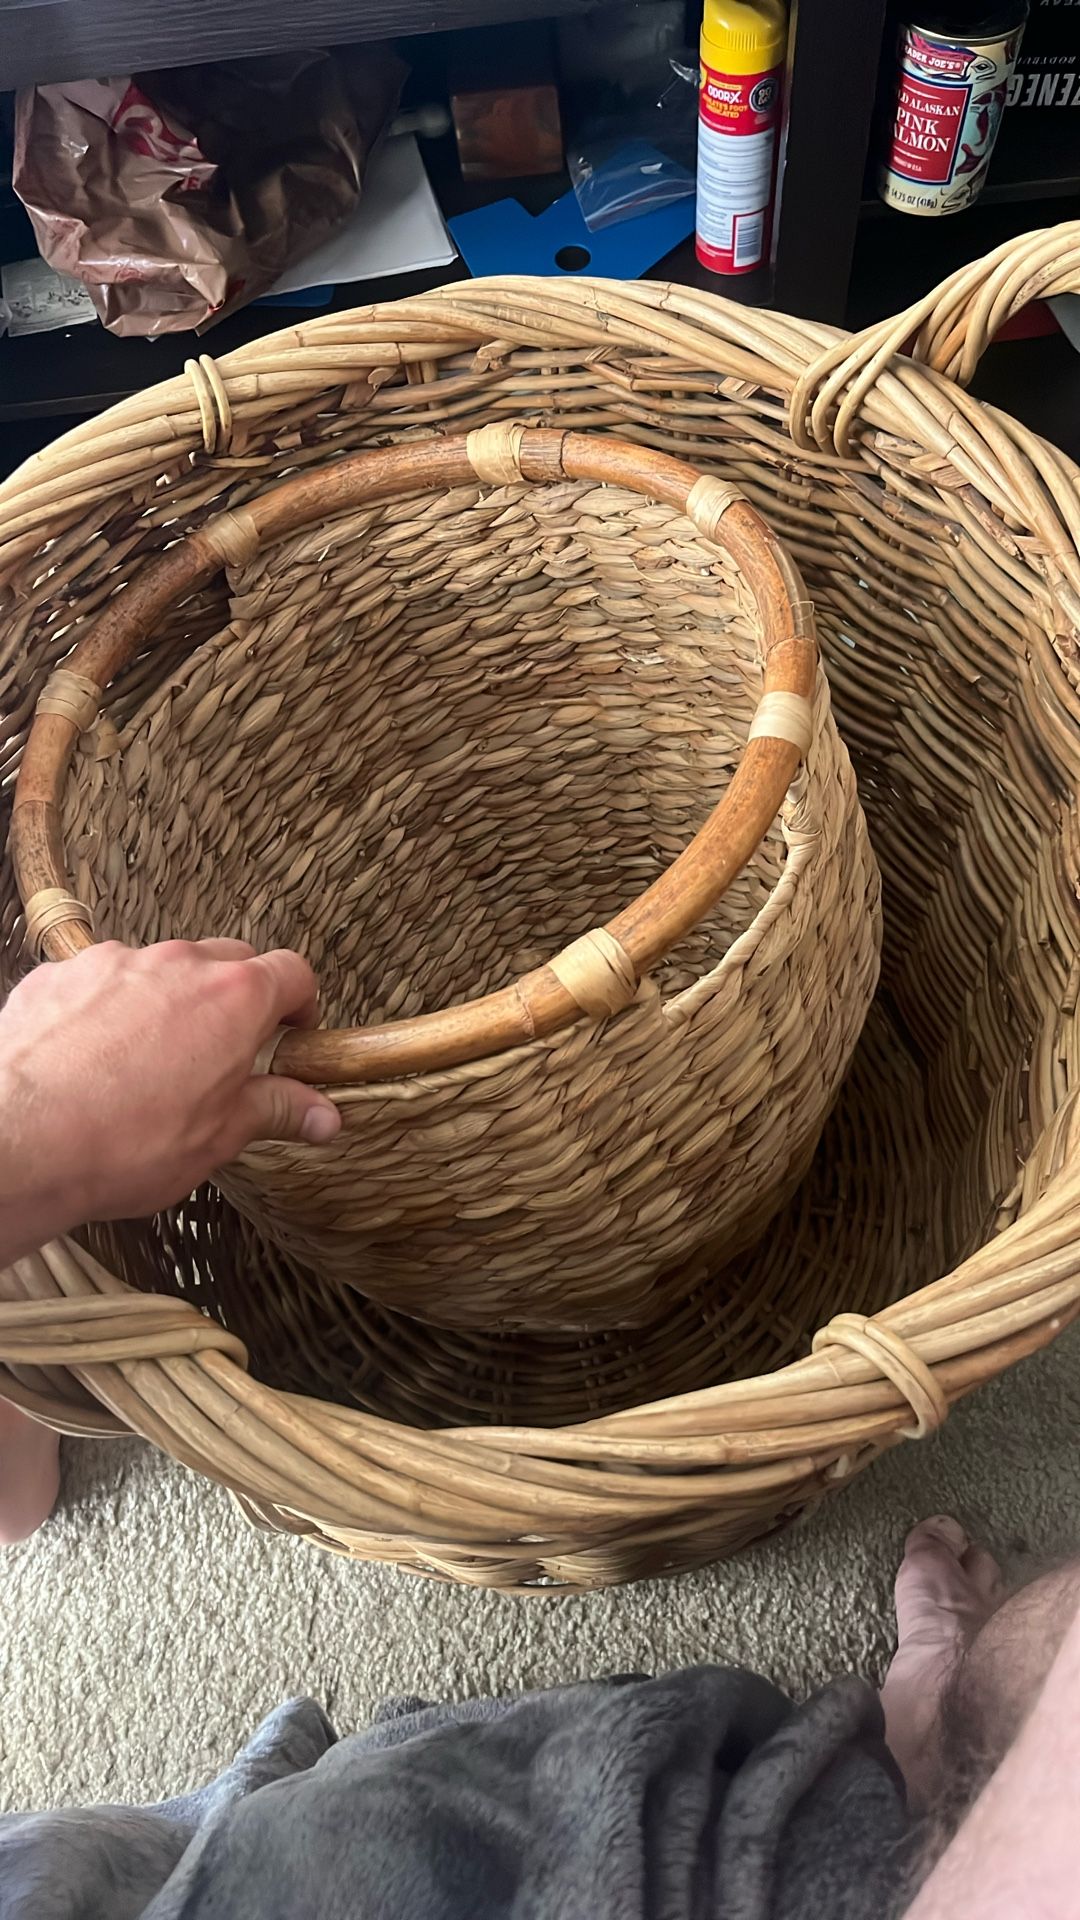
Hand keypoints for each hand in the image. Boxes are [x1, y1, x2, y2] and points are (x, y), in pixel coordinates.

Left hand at [0, 938, 340, 1263]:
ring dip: (169, 1003)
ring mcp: (115, 961)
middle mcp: (179, 963)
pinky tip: (93, 1059)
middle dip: (237, 999)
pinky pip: (100, 980)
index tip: (292, 1034)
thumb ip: (276, 1111)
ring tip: (150, 1063)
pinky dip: (108, 1008)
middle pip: (230, 960)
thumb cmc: (124, 1143)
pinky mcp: (60, 973)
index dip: (300, 1004)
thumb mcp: (219, 1137)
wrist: (18, 1140)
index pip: (293, 972)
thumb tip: (324, 1116)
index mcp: (234, 998)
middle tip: (227, 1053)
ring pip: (161, 970)